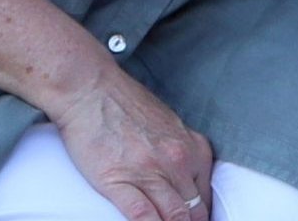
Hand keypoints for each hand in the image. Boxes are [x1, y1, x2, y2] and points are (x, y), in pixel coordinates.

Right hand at [49, 69, 214, 220]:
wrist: (91, 90)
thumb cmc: (126, 107)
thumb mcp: (170, 126)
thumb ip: (183, 153)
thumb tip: (188, 183)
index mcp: (193, 149)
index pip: (206, 195)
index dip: (201, 215)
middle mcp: (178, 161)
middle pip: (192, 209)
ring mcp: (149, 171)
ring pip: (173, 215)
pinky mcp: (118, 179)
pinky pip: (142, 215)